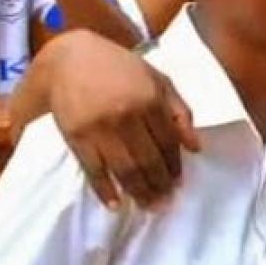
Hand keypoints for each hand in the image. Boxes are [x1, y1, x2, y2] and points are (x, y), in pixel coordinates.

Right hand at [46, 31, 199, 209]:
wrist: (70, 58)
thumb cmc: (120, 68)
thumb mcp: (158, 80)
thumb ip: (180, 111)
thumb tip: (195, 147)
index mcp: (150, 99)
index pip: (168, 143)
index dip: (174, 166)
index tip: (178, 183)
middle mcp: (127, 115)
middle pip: (148, 161)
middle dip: (159, 186)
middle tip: (166, 202)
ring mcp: (100, 128)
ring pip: (125, 169)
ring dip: (139, 192)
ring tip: (148, 206)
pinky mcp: (77, 136)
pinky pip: (93, 170)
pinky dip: (105, 190)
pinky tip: (116, 204)